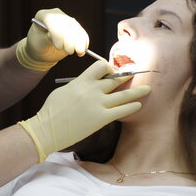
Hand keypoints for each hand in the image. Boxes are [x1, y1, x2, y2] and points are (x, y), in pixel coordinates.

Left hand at [16, 8, 89, 70]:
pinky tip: (82, 50)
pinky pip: (82, 32)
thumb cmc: (38, 46)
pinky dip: (84, 41)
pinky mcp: (75, 27)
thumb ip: (48, 39)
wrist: (44, 50)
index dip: (57, 32)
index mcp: (43, 16)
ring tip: (78, 52)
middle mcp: (56, 15)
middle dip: (70, 38)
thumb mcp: (39, 44)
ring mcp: (66, 20)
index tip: (59, 47)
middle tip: (69, 52)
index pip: (51, 19)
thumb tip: (61, 38)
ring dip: (79, 40)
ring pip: (76, 28)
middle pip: (66, 22)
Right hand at [18, 59, 149, 161]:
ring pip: (123, 95)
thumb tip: (89, 84)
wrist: (47, 129)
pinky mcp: (101, 119)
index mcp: (82, 81)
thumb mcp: (64, 90)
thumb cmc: (51, 111)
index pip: (102, 67)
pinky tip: (138, 105)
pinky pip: (122, 111)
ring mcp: (98, 104)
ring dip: (138, 92)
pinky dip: (131, 107)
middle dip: (128, 76)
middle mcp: (92, 90)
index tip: (113, 71)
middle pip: (116, 79)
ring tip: (148, 89)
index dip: (109, 68)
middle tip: (137, 74)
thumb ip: (79, 85)